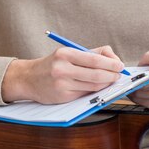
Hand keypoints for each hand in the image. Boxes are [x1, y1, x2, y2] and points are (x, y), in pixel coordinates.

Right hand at [1, 45, 123, 103]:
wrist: (28, 78)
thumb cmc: (53, 64)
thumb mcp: (68, 52)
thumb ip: (91, 54)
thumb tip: (114, 60)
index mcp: (66, 53)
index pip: (95, 59)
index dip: (112, 64)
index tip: (120, 65)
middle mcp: (62, 68)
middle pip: (96, 74)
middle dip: (112, 75)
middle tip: (119, 75)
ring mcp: (62, 84)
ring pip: (93, 86)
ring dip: (106, 84)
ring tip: (111, 80)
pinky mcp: (62, 96)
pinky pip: (84, 94)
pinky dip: (94, 91)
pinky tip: (98, 87)